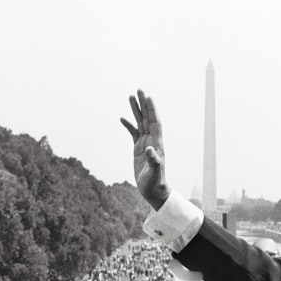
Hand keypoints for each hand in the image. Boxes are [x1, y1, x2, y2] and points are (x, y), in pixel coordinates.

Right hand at [120, 90, 170, 209]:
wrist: (154, 191)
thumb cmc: (155, 183)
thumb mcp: (154, 173)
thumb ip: (153, 161)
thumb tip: (150, 149)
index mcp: (157, 143)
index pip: (155, 122)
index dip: (152, 110)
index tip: (148, 97)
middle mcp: (152, 141)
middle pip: (148, 118)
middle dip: (144, 104)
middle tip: (139, 89)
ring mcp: (145, 144)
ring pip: (140, 123)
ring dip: (136, 110)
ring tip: (131, 96)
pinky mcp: (138, 149)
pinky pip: (133, 133)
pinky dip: (129, 125)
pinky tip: (122, 118)